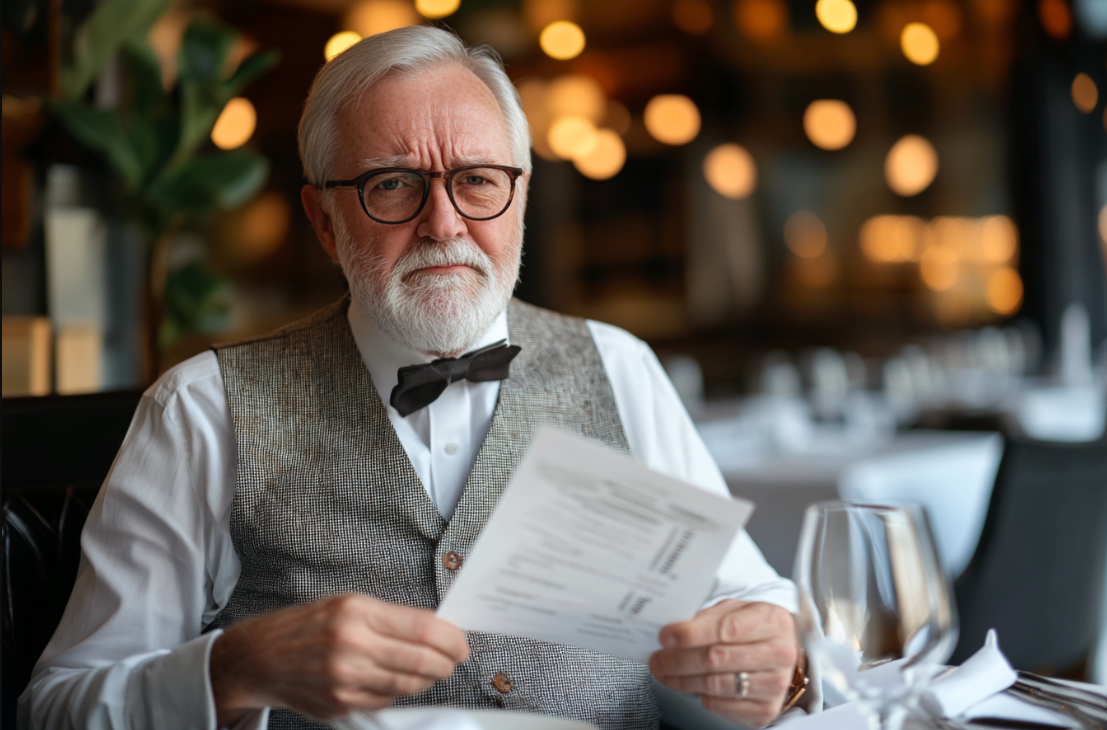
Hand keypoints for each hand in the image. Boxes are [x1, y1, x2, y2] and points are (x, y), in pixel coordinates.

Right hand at [209, 593, 469, 725]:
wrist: (259, 657)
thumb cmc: (306, 626)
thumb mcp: (348, 605)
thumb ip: (390, 618)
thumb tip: (435, 630)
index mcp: (357, 612)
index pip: (423, 628)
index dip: (451, 639)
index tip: (461, 643)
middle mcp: (351, 646)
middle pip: (421, 661)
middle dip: (446, 663)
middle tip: (453, 660)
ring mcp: (345, 679)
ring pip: (407, 686)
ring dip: (428, 680)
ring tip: (433, 671)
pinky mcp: (340, 704)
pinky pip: (385, 702)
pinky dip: (400, 693)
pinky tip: (399, 682)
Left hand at [648, 600, 797, 728]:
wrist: (780, 656)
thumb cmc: (754, 630)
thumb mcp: (736, 611)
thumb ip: (708, 618)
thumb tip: (673, 631)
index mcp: (773, 621)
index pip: (726, 629)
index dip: (691, 634)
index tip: (666, 636)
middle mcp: (780, 654)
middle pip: (716, 659)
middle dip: (678, 659)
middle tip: (657, 658)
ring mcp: (775, 685)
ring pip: (714, 684)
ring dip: (681, 680)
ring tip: (665, 671)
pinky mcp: (764, 710)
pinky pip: (719, 705)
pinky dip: (698, 695)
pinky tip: (690, 684)